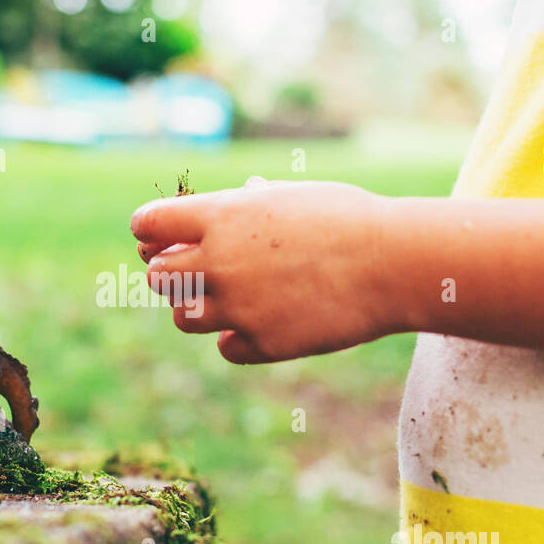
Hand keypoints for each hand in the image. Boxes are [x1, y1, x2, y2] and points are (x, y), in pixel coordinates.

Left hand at [130, 176, 402, 362]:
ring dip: (197, 308)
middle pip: (157, 276)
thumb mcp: (295, 196)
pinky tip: (262, 323)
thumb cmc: (350, 219)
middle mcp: (218, 262)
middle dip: (172, 273)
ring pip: (182, 318)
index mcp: (221, 216)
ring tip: (228, 300)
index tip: (156, 236)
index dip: (150, 231)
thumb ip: (254, 203)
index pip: (150, 225)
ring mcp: (237, 307)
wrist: (393, 264)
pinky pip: (226, 347)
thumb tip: (241, 197)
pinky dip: (237, 338)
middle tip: (197, 271)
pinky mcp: (261, 343)